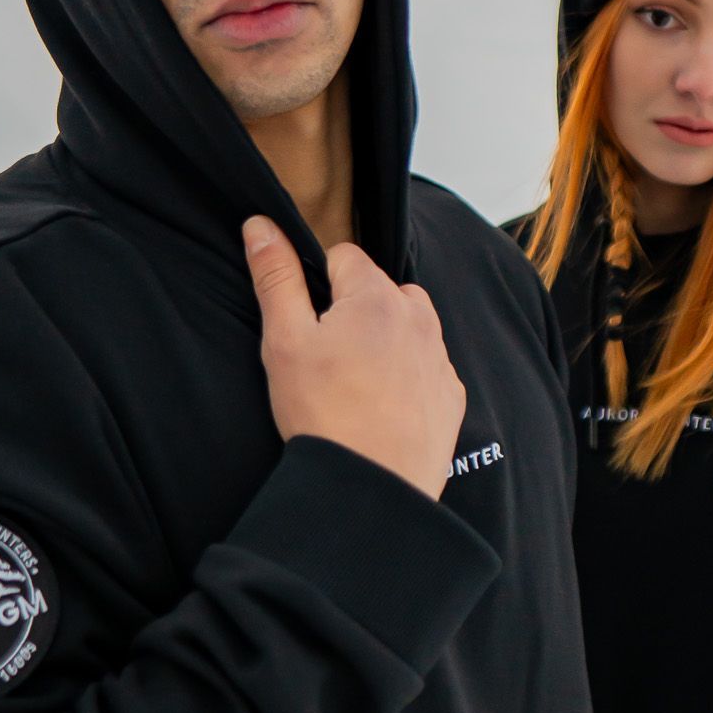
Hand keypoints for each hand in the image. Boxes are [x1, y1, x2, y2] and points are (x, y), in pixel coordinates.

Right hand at [243, 218, 465, 500]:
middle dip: (354, 310)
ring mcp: (439, 357)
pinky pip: (426, 367)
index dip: (319, 284)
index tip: (308, 323)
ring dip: (383, 340)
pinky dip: (407, 376)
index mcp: (376, 295)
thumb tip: (261, 224)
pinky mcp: (450, 394)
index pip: (344, 256)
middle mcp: (418, 317)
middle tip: (327, 357)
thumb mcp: (284, 341)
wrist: (370, 488)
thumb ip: (275, 276)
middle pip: (379, 289)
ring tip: (353, 383)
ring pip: (407, 326)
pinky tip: (380, 406)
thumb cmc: (323, 413)